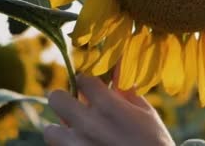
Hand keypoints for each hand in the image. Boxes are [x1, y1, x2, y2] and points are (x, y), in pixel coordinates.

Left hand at [44, 75, 173, 145]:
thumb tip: (118, 65)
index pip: (82, 79)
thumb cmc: (154, 142)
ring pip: (50, 130)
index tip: (93, 87)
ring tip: (78, 134)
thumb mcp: (146, 113)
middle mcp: (88, 124)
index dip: (87, 81)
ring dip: (62, 129)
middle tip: (77, 106)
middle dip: (65, 99)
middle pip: (56, 98)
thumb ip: (127, 90)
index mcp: (108, 106)